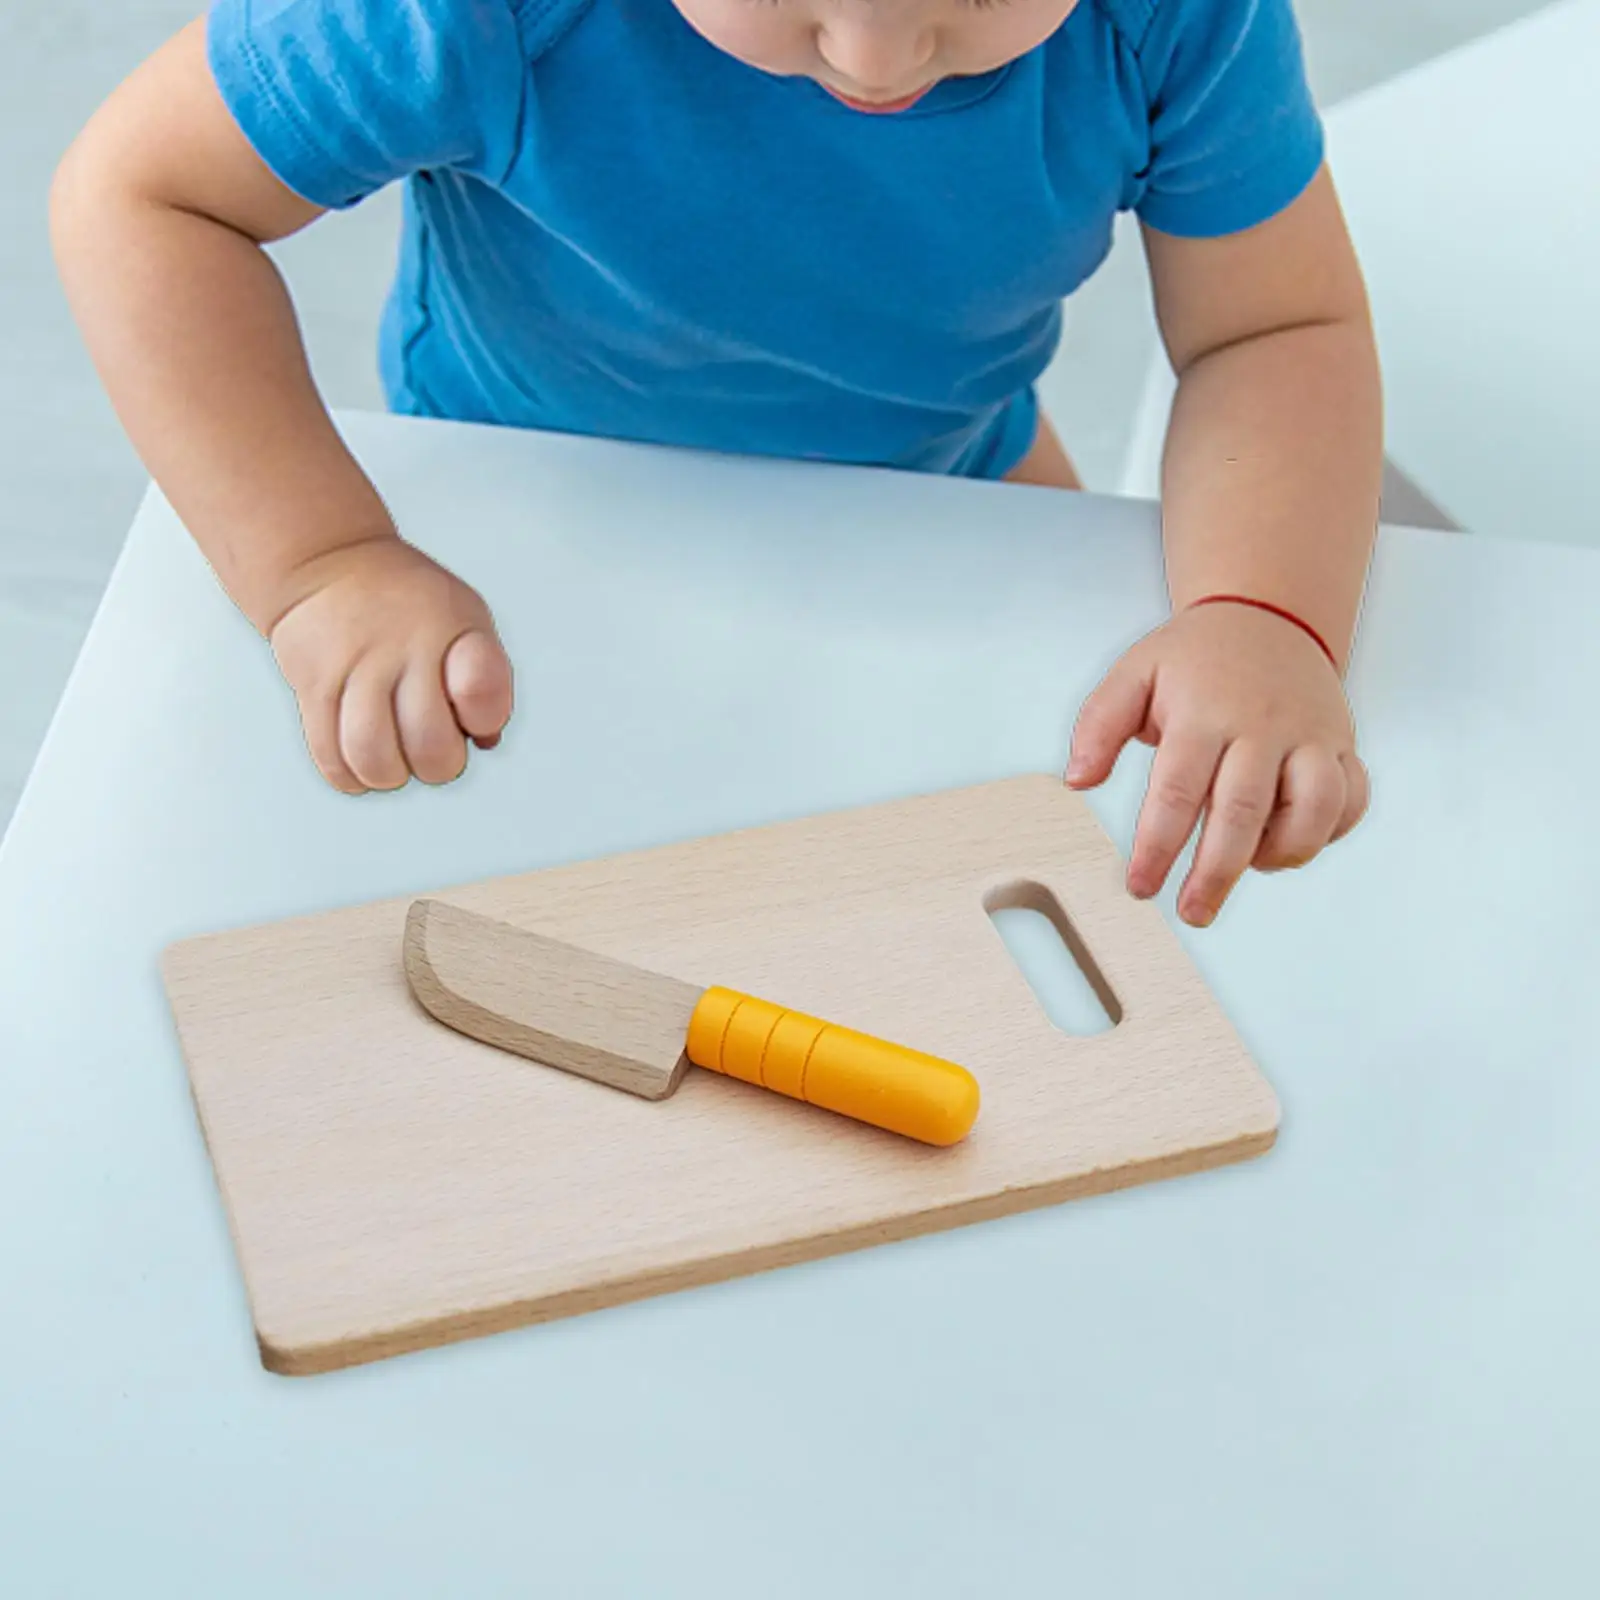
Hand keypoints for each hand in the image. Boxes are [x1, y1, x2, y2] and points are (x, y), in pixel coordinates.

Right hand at [267, 537, 513, 792]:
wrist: (327, 561)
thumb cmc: (410, 603)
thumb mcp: (465, 618)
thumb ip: (486, 678)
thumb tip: (486, 741)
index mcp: (454, 631)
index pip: (483, 692)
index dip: (483, 718)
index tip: (474, 714)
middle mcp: (403, 648)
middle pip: (430, 746)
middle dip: (438, 765)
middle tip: (432, 747)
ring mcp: (354, 667)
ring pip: (373, 758)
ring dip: (389, 776)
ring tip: (393, 758)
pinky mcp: (312, 685)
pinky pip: (330, 756)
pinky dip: (350, 776)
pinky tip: (361, 761)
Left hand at [1065, 602, 1368, 925]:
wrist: (1268, 614)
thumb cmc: (1196, 657)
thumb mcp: (1134, 673)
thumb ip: (1099, 725)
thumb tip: (1078, 780)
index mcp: (1204, 714)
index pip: (1177, 792)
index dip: (1158, 847)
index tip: (1140, 887)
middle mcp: (1262, 727)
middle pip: (1243, 813)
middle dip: (1216, 873)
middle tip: (1192, 912)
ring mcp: (1309, 736)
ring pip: (1314, 810)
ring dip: (1284, 853)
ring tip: (1249, 868)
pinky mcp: (1340, 745)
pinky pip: (1351, 801)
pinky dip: (1328, 833)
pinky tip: (1291, 842)